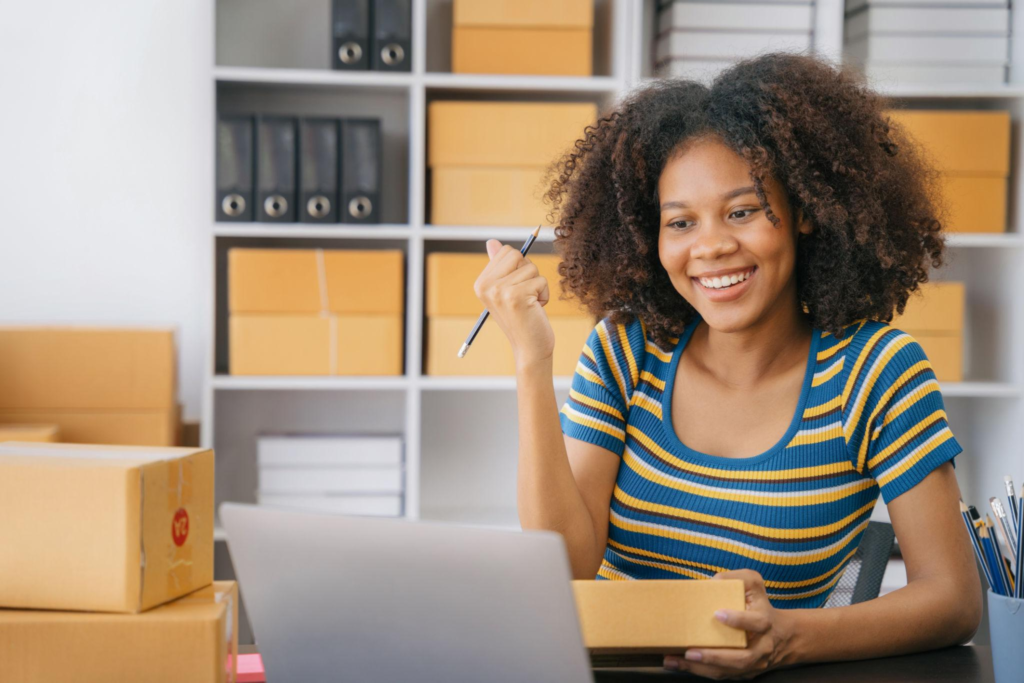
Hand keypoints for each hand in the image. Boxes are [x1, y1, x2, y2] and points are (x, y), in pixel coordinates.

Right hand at [473, 239, 554, 367]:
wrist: (530, 349)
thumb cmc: (522, 318)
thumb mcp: (507, 290)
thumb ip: (500, 266)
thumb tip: (492, 242)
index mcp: (481, 283)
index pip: (506, 251)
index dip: (519, 268)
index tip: (516, 289)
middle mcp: (486, 287)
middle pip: (518, 255)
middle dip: (528, 273)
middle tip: (524, 296)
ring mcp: (499, 292)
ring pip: (532, 268)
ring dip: (537, 286)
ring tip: (530, 305)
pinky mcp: (516, 297)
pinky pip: (541, 281)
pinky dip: (544, 295)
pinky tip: (536, 310)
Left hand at [663, 570, 792, 679]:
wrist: (782, 636)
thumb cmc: (760, 606)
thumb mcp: (754, 584)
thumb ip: (737, 578)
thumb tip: (712, 582)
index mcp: (765, 621)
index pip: (756, 623)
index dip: (738, 620)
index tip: (717, 614)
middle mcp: (761, 646)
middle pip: (741, 658)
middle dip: (714, 656)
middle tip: (690, 652)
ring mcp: (753, 663)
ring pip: (728, 671)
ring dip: (700, 668)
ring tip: (674, 661)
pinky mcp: (743, 673)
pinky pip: (722, 675)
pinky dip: (700, 671)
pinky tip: (679, 664)